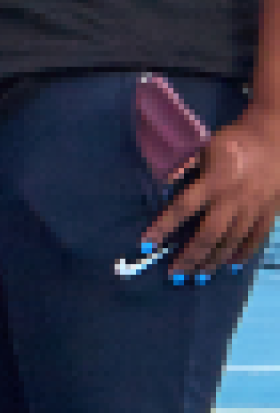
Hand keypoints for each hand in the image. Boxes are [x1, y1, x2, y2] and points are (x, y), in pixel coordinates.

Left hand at [140, 110, 279, 280]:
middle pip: (209, 234)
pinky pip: (257, 238)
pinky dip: (243, 253)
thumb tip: (163, 184)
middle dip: (190, 256)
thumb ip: (185, 167)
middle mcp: (234, 198)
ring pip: (233, 241)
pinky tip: (230, 266)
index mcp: (214, 179)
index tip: (146, 243)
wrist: (278, 136)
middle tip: (174, 273)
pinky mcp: (271, 212)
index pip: (182, 207)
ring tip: (197, 276)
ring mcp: (255, 207)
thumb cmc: (235, 140)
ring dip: (213, 261)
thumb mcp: (205, 146)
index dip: (163, 226)